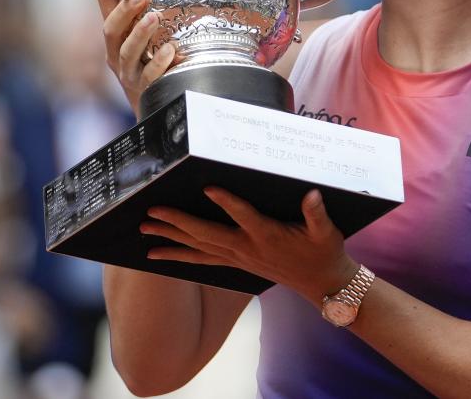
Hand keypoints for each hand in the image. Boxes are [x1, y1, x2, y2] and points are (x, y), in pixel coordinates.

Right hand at [95, 0, 177, 110]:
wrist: (154, 109)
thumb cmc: (149, 66)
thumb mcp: (143, 37)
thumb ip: (146, 13)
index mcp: (115, 35)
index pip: (104, 3)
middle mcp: (116, 52)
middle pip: (110, 28)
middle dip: (123, 10)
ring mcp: (128, 72)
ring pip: (127, 52)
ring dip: (140, 33)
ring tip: (155, 18)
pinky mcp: (143, 90)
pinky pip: (149, 76)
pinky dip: (159, 63)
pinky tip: (170, 51)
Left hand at [141, 187, 358, 305]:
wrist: (321, 283)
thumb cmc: (323, 252)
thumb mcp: (326, 232)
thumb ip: (317, 213)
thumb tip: (312, 196)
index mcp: (268, 236)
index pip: (244, 217)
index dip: (227, 202)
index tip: (208, 187)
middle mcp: (247, 249)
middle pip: (207, 235)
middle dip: (178, 222)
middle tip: (152, 210)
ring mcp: (238, 258)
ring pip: (198, 248)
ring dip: (170, 238)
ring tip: (144, 229)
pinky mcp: (235, 263)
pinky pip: (200, 261)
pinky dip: (177, 257)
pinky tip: (156, 255)